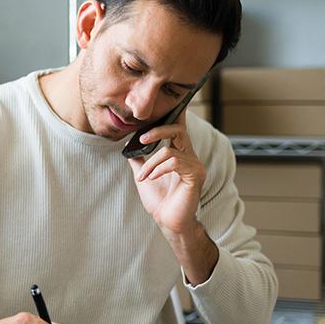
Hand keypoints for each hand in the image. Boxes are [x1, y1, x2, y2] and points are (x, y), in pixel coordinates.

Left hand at [127, 111, 204, 236]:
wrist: (168, 221)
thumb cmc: (159, 200)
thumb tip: (129, 144)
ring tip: (144, 176)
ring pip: (170, 150)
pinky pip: (174, 162)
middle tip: (141, 137)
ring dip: (150, 163)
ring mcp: (195, 165)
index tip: (166, 101)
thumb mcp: (144, 174)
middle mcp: (190, 156)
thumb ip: (139, 158)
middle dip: (157, 131)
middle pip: (178, 129)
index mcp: (179, 153)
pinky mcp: (195, 175)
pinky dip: (158, 169)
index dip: (174, 112)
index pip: (179, 127)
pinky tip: (152, 178)